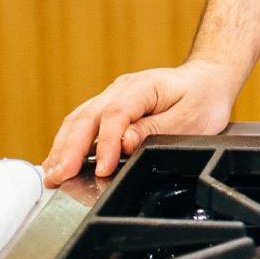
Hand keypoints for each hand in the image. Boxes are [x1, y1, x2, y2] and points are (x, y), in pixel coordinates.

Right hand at [41, 60, 241, 186]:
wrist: (207, 79)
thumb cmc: (201, 99)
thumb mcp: (189, 118)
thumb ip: (155, 129)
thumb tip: (124, 142)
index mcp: (143, 87)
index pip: (116, 115)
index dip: (106, 144)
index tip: (103, 170)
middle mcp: (121, 89)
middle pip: (87, 117)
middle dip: (71, 149)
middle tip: (59, 178)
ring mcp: (112, 96)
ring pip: (78, 120)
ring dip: (63, 148)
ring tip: (52, 176)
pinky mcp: (108, 107)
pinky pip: (82, 123)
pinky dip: (67, 144)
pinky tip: (58, 163)